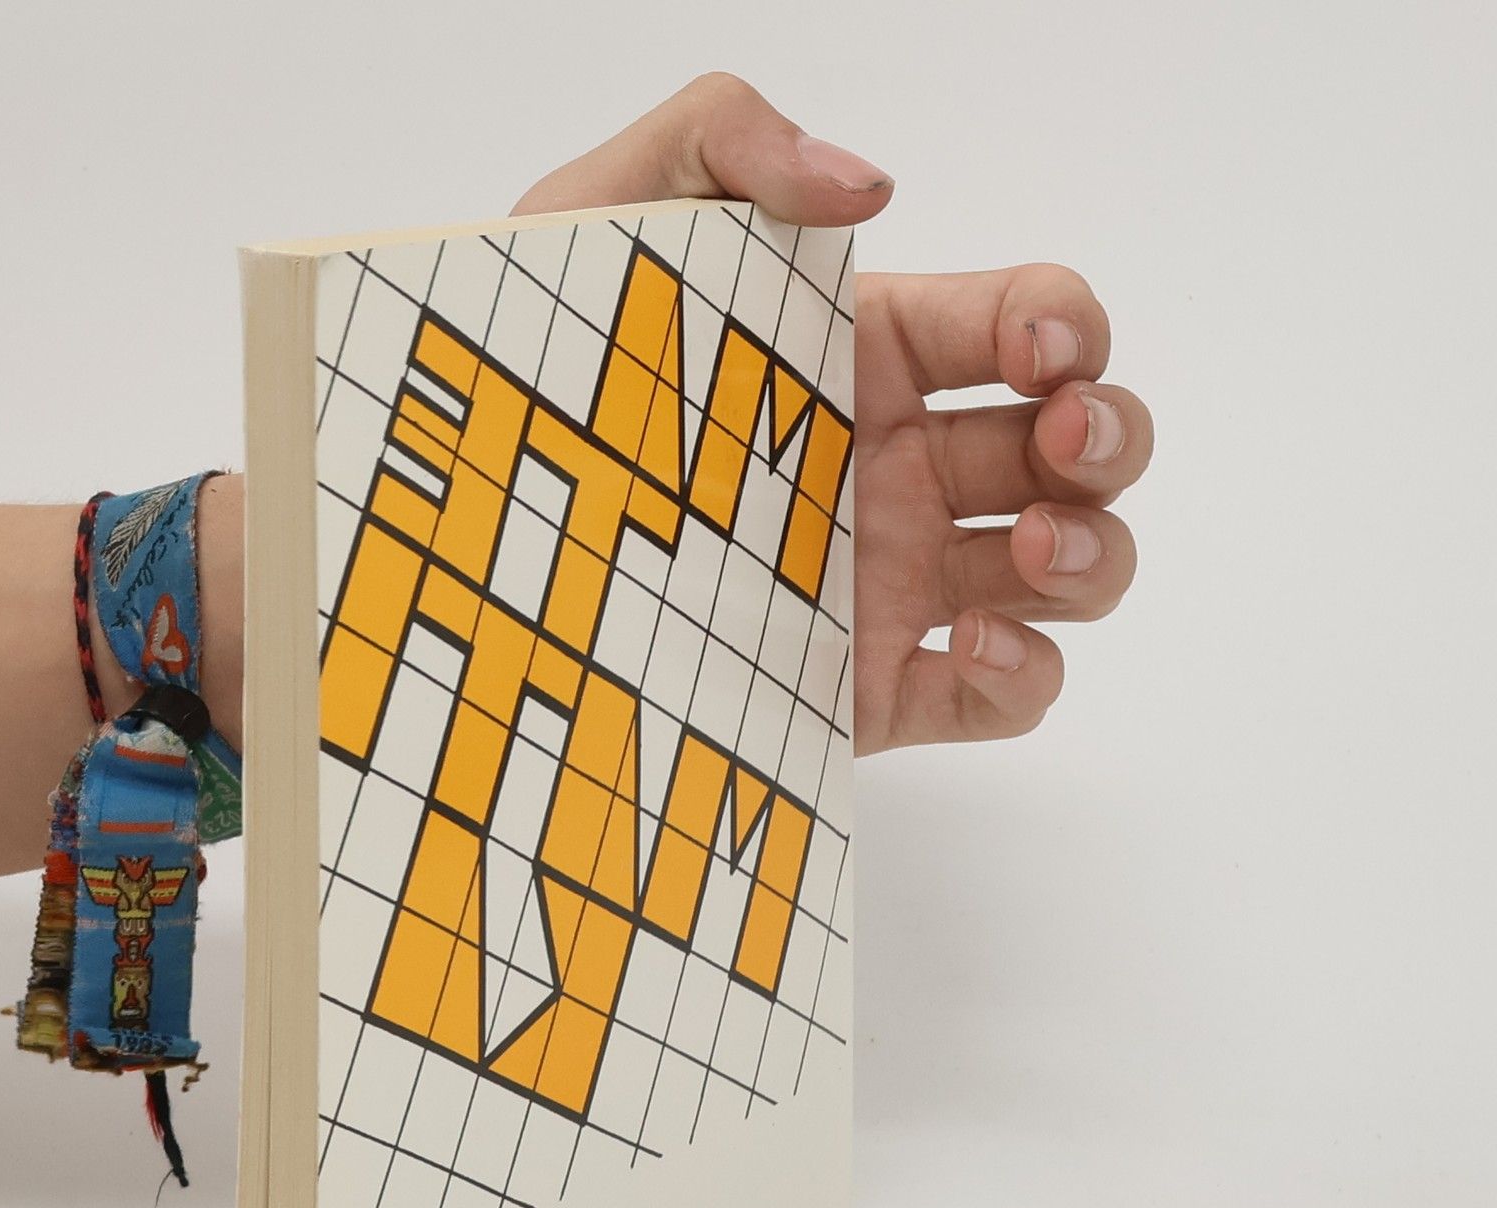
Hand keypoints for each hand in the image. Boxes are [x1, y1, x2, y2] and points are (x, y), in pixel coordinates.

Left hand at [516, 74, 1152, 751]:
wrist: (471, 539)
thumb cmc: (535, 376)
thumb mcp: (606, 219)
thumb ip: (723, 138)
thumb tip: (865, 183)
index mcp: (869, 356)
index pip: (1026, 322)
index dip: (1068, 322)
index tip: (1036, 344)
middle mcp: (903, 469)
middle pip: (1080, 449)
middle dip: (1110, 437)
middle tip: (1060, 444)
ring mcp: (893, 584)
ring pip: (1067, 573)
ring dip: (1095, 556)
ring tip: (1035, 550)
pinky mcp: (866, 689)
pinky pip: (996, 696)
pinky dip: (1028, 677)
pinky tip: (983, 647)